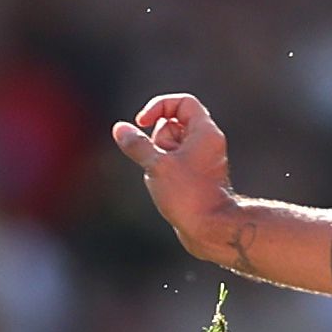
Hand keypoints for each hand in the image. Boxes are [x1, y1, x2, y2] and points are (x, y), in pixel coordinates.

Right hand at [111, 92, 238, 260]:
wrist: (211, 229)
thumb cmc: (188, 196)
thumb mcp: (156, 165)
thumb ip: (137, 144)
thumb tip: (120, 128)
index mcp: (205, 131)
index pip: (183, 102)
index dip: (159, 107)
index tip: (142, 123)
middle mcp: (208, 141)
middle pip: (174, 124)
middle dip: (158, 139)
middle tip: (160, 160)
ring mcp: (203, 159)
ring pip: (172, 145)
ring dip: (160, 157)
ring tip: (165, 179)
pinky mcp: (198, 175)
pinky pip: (175, 162)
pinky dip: (165, 170)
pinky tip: (167, 188)